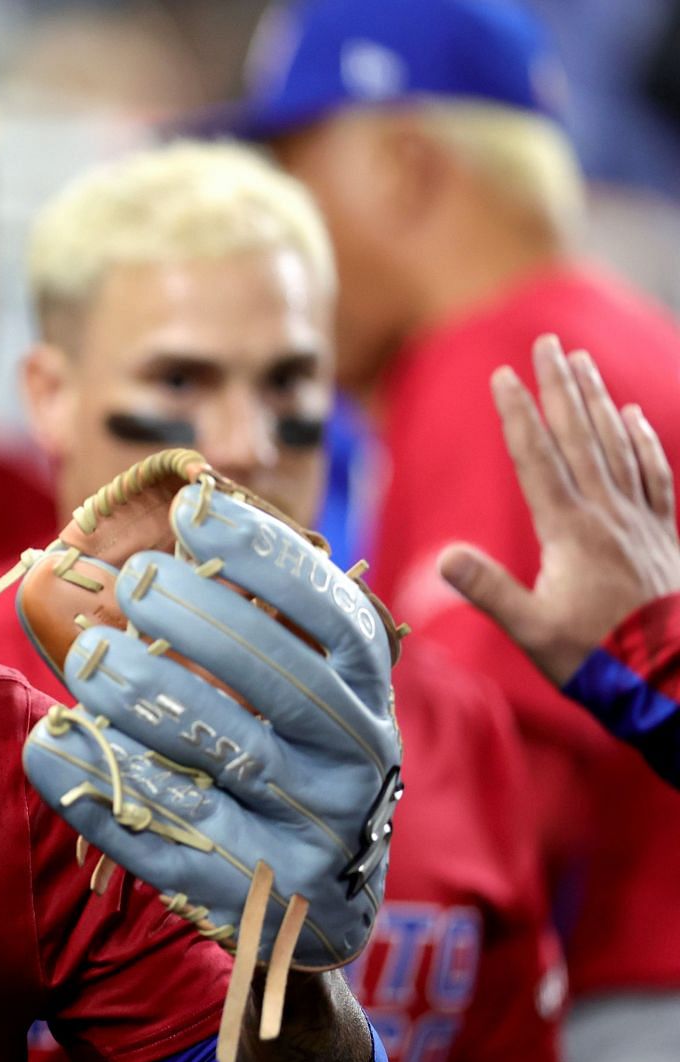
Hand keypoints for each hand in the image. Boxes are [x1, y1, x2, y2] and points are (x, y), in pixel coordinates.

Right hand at [439, 334, 679, 683]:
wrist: (671, 677)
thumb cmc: (597, 658)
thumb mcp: (532, 632)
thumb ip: (489, 591)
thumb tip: (444, 558)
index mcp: (571, 532)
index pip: (537, 459)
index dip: (518, 415)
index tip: (502, 375)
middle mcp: (608, 515)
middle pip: (581, 437)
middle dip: (561, 387)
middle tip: (548, 344)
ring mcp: (640, 521)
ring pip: (618, 445)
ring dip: (598, 401)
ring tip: (582, 364)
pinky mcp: (662, 535)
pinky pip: (654, 474)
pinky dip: (642, 441)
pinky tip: (633, 418)